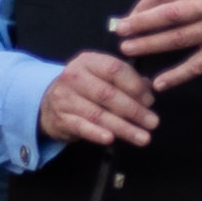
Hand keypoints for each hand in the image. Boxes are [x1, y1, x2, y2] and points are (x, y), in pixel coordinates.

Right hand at [38, 50, 164, 148]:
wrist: (48, 102)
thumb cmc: (84, 89)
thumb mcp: (101, 77)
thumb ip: (126, 80)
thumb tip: (149, 88)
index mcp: (88, 61)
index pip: (115, 69)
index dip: (135, 85)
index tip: (150, 101)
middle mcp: (74, 76)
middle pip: (108, 94)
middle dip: (134, 110)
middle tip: (153, 123)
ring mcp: (65, 98)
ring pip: (98, 114)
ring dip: (124, 128)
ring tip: (144, 138)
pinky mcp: (60, 118)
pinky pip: (81, 127)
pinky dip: (96, 133)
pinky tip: (111, 139)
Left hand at [115, 0, 201, 88]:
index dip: (144, 4)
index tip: (131, 14)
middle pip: (168, 14)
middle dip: (140, 23)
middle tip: (120, 31)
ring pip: (177, 38)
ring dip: (150, 45)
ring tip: (129, 50)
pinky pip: (196, 65)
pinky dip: (177, 75)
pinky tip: (159, 83)